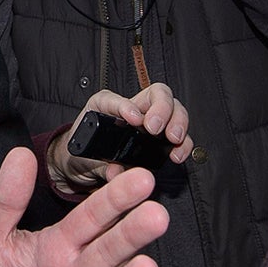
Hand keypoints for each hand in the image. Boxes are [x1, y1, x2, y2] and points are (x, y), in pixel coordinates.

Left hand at [46, 83, 191, 199]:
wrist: (86, 166)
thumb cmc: (84, 154)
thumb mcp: (88, 160)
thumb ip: (102, 166)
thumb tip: (115, 172)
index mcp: (105, 107)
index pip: (116, 99)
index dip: (126, 107)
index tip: (134, 120)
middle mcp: (131, 108)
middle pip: (157, 94)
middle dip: (161, 109)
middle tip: (156, 129)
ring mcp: (149, 120)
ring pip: (173, 108)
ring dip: (178, 122)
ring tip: (173, 139)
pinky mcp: (161, 138)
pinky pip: (179, 134)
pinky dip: (183, 142)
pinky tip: (177, 153)